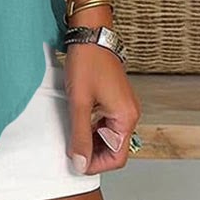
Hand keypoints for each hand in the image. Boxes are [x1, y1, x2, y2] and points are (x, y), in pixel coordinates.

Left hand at [63, 40, 141, 174]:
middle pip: (114, 148)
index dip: (96, 164)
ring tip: (71, 136)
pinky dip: (93, 127)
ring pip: (110, 135)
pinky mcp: (115, 98)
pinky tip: (77, 122)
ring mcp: (123, 105)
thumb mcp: (79, 102)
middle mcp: (129, 113)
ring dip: (92, 140)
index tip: (76, 163)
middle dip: (93, 153)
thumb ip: (79, 135)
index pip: (117, 157)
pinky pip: (107, 122)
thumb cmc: (87, 62)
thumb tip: (79, 162)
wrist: (90, 34)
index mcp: (126, 117)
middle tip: (70, 150)